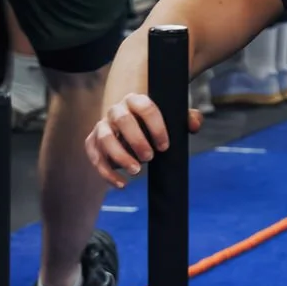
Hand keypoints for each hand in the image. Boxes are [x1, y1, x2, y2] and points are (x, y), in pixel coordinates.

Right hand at [85, 93, 202, 187]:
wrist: (130, 125)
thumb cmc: (154, 123)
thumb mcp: (172, 119)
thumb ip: (187, 118)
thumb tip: (193, 124)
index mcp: (136, 101)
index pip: (145, 107)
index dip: (156, 127)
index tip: (165, 146)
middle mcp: (117, 110)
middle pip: (122, 120)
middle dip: (136, 140)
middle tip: (150, 158)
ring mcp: (103, 126)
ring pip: (105, 138)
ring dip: (119, 156)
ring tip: (136, 171)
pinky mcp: (93, 142)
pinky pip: (94, 156)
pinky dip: (106, 172)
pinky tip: (122, 184)